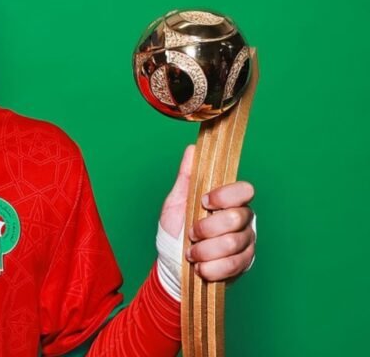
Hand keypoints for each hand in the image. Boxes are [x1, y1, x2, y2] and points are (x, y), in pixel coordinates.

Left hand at [159, 145, 255, 281]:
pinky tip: (201, 267)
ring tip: (191, 254)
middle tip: (191, 234)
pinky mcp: (245, 263)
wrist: (172, 266)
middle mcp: (242, 219)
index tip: (203, 201)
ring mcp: (246, 242)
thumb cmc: (174, 232)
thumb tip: (192, 150)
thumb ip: (186, 178)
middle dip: (207, 228)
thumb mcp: (176, 203)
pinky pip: (234, 265)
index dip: (225, 196)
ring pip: (233, 243)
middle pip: (237, 218)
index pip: (244, 190)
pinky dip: (211, 268)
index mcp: (227, 200)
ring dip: (205, 250)